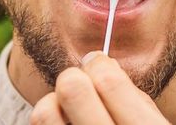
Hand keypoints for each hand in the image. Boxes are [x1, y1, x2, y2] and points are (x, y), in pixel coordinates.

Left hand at [29, 51, 169, 124]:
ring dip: (54, 103)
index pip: (108, 83)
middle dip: (74, 78)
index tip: (97, 64)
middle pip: (71, 90)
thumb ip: (131, 99)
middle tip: (79, 83)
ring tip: (69, 112)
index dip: (99, 64)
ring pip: (44, 112)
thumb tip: (96, 62)